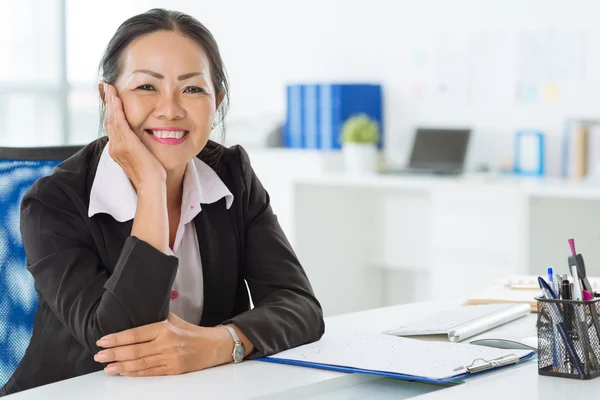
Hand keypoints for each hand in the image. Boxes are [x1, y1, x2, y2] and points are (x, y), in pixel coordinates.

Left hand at [94, 313, 232, 376]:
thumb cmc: (191, 332)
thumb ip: (155, 320)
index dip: (117, 338)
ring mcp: (169, 358)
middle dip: (114, 354)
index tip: (103, 341)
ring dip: (121, 366)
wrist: (213, 345)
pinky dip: (135, 373)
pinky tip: (124, 372)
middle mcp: (166, 343)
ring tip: (107, 367)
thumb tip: (133, 318)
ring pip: (140, 363)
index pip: (135, 334)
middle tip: (99, 356)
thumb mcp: (174, 320)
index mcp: (165, 328)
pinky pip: (150, 372)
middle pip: (134, 350)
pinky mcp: (173, 370)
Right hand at [103, 82, 165, 190]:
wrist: (151, 185)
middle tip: (104, 86)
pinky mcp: (126, 144)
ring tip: (109, 87)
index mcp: (118, 149)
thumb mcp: (143, 156)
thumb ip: (139, 146)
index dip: (110, 110)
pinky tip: (116, 98)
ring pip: (111, 119)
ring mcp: (119, 146)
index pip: (112, 125)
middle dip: (107, 102)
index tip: (109, 96)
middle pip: (108, 120)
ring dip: (110, 102)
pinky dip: (116, 109)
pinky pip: (119, 122)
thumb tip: (143, 139)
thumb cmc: (151, 174)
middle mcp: (115, 147)